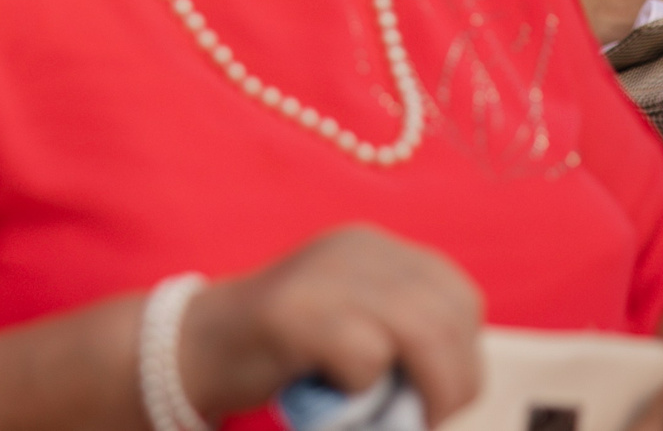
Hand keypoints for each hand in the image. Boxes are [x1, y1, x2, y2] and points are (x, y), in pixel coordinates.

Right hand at [177, 226, 484, 425]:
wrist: (197, 348)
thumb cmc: (285, 352)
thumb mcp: (353, 323)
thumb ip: (401, 331)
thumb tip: (458, 378)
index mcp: (373, 247)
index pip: (459, 294)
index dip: (465, 352)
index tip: (440, 393)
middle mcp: (354, 249)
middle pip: (450, 314)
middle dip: (455, 381)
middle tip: (424, 417)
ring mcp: (323, 276)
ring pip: (423, 332)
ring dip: (424, 391)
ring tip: (394, 416)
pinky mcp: (295, 310)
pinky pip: (366, 355)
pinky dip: (363, 388)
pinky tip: (335, 390)